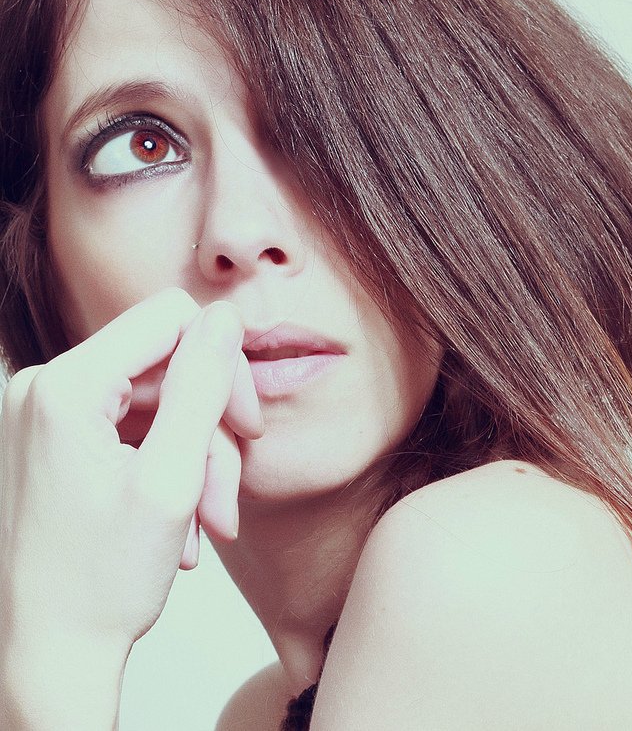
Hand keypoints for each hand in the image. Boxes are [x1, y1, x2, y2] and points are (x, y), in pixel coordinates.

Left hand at [0, 288, 261, 661]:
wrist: (44, 656)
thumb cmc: (99, 585)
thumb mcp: (171, 481)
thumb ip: (203, 388)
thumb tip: (225, 319)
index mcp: (64, 387)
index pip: (171, 320)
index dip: (223, 364)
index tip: (246, 424)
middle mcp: (41, 390)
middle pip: (165, 370)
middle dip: (209, 432)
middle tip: (226, 496)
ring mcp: (43, 417)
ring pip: (154, 406)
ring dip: (193, 461)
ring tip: (206, 523)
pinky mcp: (52, 441)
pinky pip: (129, 431)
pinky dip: (164, 469)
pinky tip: (177, 524)